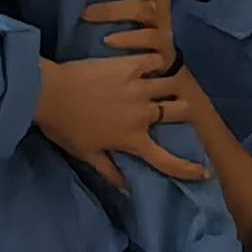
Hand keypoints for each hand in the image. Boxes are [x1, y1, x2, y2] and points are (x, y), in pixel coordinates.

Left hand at [37, 52, 207, 188]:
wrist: (47, 92)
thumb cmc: (64, 126)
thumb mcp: (86, 154)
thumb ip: (110, 172)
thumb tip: (127, 189)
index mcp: (133, 139)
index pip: (167, 160)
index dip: (187, 169)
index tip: (203, 172)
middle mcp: (143, 114)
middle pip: (180, 112)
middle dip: (183, 113)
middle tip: (177, 111)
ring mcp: (138, 87)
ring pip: (172, 85)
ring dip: (172, 87)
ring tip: (169, 86)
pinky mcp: (129, 65)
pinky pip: (156, 61)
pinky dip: (160, 63)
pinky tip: (157, 63)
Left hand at [85, 0, 174, 73]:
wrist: (151, 63)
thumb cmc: (126, 26)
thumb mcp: (118, 2)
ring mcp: (163, 22)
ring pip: (142, 9)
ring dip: (112, 10)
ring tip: (86, 15)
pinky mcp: (164, 46)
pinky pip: (149, 39)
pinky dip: (128, 39)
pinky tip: (108, 41)